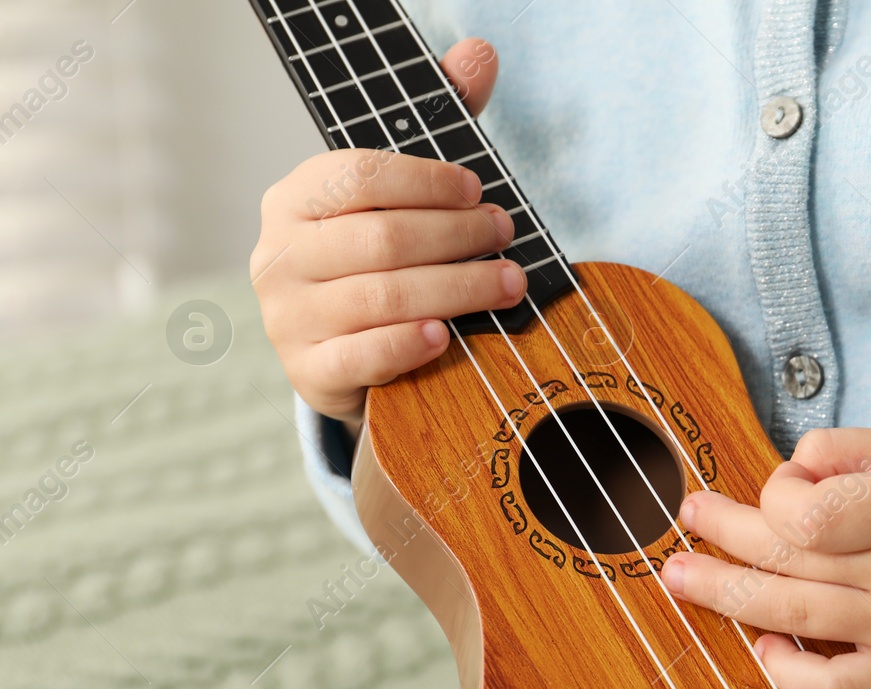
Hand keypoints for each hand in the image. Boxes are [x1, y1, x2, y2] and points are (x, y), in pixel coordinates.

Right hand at [251, 38, 518, 431]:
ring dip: (456, 288)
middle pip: (381, 238)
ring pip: (381, 296)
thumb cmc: (378, 263)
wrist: (343, 354)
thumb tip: (479, 53)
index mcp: (296, 199)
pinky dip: (408, 345)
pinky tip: (446, 336)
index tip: (480, 192)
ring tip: (506, 283)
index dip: (428, 182)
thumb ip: (441, 124)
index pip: (359, 176)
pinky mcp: (308, 370)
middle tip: (507, 237)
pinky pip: (361, 354)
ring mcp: (289, 315)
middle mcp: (280, 253)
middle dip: (457, 236)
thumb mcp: (403, 195)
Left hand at [661, 429, 870, 688]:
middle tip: (687, 519)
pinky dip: (789, 674)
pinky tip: (764, 646)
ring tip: (681, 578)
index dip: (775, 497)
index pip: (809, 513)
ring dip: (726, 597)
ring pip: (797, 618)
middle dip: (724, 538)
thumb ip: (847, 450)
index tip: (783, 488)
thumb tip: (781, 476)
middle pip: (791, 561)